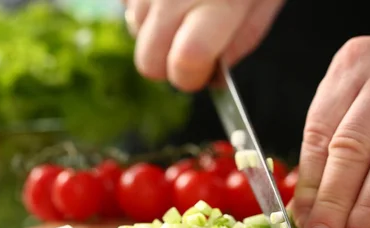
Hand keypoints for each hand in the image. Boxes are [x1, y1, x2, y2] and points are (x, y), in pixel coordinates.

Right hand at [121, 0, 284, 91]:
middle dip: (169, 65)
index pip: (186, 61)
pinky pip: (128, 5)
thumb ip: (242, 38)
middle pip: (148, 61)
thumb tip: (212, 76)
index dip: (191, 78)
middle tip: (190, 48)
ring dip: (157, 33)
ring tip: (184, 6)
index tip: (202, 74)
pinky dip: (146, 8)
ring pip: (135, 33)